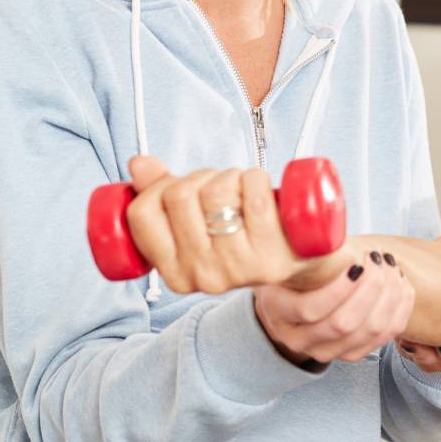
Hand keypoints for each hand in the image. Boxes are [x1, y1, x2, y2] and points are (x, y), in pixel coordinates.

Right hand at [125, 155, 349, 294]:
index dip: (157, 186)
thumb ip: (159, 192)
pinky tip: (263, 190)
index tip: (178, 187)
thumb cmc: (242, 232)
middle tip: (218, 187)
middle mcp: (203, 278)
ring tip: (242, 190)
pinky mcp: (273, 256)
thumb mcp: (195, 221)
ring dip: (230, 175)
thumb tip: (137, 164)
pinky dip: (257, 177)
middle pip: (178, 196)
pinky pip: (254, 193)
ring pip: (215, 191)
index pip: (142, 214)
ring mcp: (238, 270)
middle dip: (199, 176)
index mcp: (174, 274)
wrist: (303, 258)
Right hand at [255, 249, 412, 364]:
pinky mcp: (351, 353)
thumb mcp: (287, 258)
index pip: (309, 309)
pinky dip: (400, 308)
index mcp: (279, 314)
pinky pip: (385, 337)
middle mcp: (300, 339)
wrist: (290, 300)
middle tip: (379, 259)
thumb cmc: (292, 271)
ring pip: (369, 331)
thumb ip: (303, 247)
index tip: (357, 261)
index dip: (339, 287)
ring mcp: (327, 351)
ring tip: (391, 267)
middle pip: (344, 323)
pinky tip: (401, 284)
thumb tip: (324, 225)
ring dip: (390, 296)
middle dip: (371, 287)